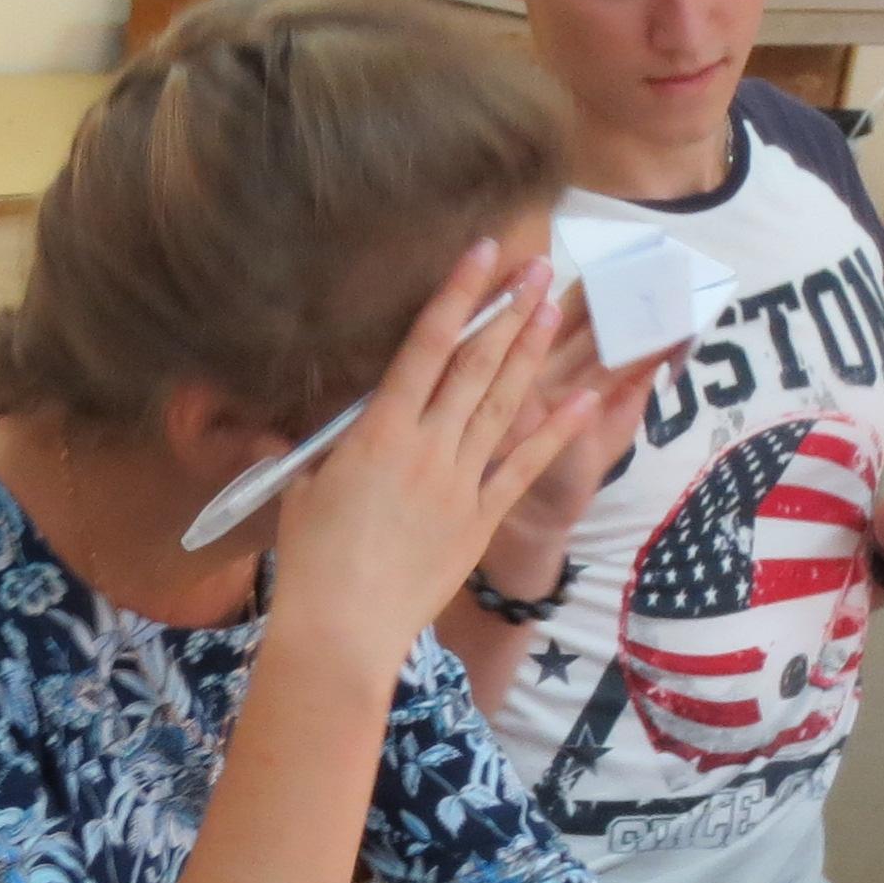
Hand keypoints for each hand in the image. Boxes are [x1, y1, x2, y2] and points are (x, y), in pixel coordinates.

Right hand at [277, 246, 660, 671]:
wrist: (343, 628)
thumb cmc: (310, 561)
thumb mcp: (302, 489)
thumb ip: (318, 449)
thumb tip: (313, 427)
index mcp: (377, 432)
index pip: (424, 347)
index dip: (457, 296)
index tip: (483, 254)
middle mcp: (426, 447)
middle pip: (474, 366)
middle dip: (506, 312)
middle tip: (538, 268)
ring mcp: (459, 482)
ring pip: (502, 404)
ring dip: (530, 355)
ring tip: (553, 309)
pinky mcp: (479, 520)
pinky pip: (522, 467)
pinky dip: (555, 433)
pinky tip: (581, 398)